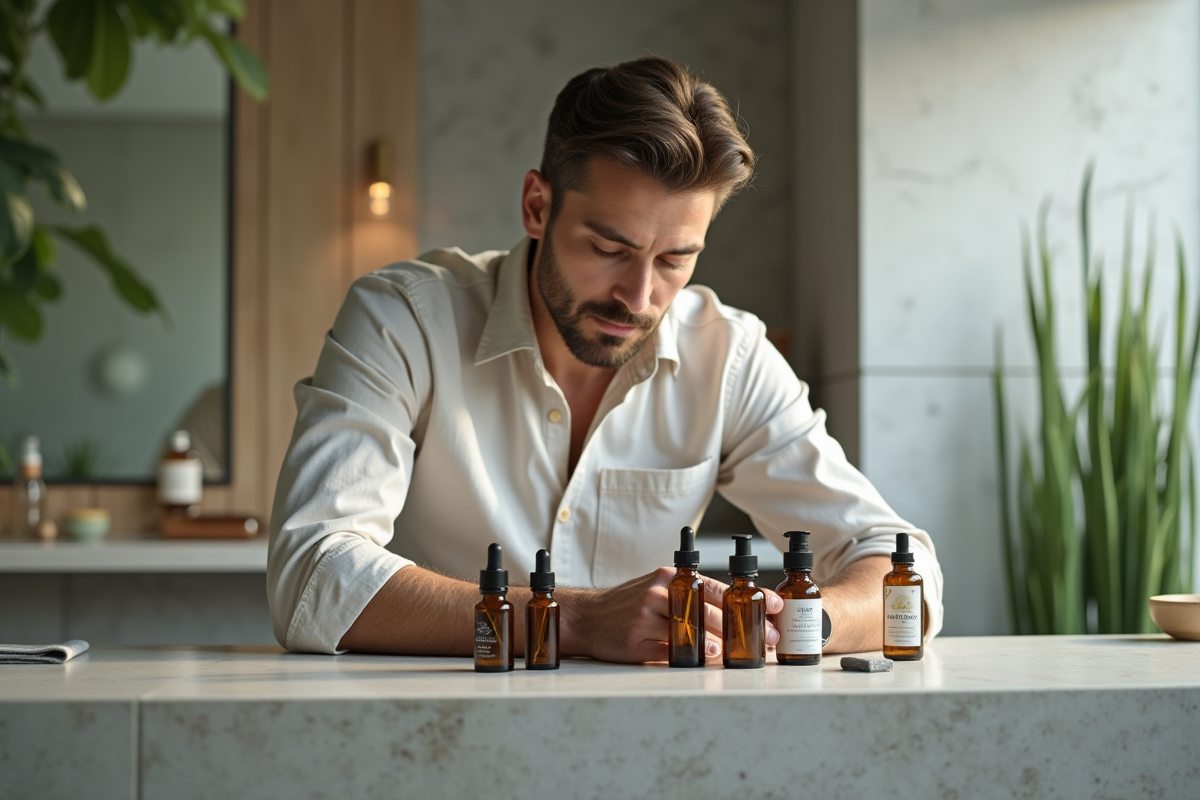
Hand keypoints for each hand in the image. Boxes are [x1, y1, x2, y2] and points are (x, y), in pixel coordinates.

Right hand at [565, 567, 782, 662]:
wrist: (587, 616)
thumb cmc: (628, 604)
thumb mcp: (659, 590)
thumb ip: (690, 598)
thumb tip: (730, 616)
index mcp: (670, 576)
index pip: (717, 587)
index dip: (749, 598)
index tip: (774, 606)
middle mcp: (661, 591)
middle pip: (711, 610)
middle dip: (744, 626)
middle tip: (767, 639)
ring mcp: (647, 613)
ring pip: (694, 629)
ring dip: (722, 643)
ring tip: (742, 653)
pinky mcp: (637, 637)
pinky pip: (671, 647)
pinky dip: (693, 654)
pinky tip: (709, 657)